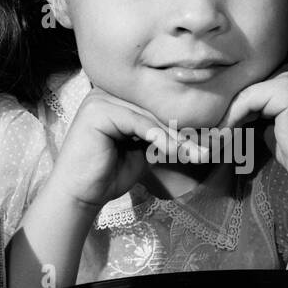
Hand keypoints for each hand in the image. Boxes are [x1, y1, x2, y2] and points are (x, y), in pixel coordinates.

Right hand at [45, 86, 207, 210]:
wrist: (80, 194)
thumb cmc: (108, 174)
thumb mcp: (140, 149)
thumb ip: (157, 133)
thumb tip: (191, 127)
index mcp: (116, 97)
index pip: (154, 106)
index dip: (180, 124)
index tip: (206, 140)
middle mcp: (106, 92)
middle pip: (152, 109)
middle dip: (181, 131)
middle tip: (206, 149)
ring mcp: (100, 99)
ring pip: (148, 115)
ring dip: (175, 136)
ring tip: (195, 153)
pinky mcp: (97, 111)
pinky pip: (138, 122)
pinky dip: (159, 138)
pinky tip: (174, 152)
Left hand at [219, 64, 287, 189]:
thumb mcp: (270, 125)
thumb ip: (254, 111)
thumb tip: (225, 110)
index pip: (249, 86)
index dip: (228, 108)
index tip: (209, 129)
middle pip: (244, 87)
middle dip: (223, 112)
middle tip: (202, 135)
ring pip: (243, 94)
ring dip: (223, 119)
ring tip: (209, 140)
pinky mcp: (287, 89)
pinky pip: (247, 101)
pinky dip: (231, 120)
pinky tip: (222, 137)